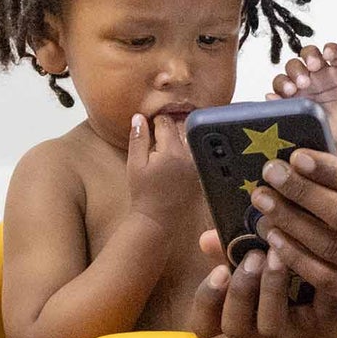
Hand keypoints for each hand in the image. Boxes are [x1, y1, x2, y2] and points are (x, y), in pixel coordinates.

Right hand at [126, 113, 199, 227]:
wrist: (157, 220)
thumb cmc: (143, 194)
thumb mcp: (135, 164)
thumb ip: (138, 139)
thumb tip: (139, 117)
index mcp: (172, 151)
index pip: (166, 123)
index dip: (156, 121)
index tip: (151, 125)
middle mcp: (189, 156)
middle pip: (182, 128)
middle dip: (171, 128)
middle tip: (159, 135)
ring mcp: (198, 166)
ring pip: (191, 140)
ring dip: (181, 138)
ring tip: (168, 147)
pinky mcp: (202, 175)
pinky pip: (197, 154)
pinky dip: (189, 151)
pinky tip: (177, 161)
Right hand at [188, 241, 336, 337]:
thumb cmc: (310, 258)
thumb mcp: (272, 247)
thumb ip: (240, 244)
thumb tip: (206, 239)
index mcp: (248, 308)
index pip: (206, 323)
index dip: (206, 300)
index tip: (217, 268)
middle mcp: (269, 327)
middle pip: (236, 328)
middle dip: (240, 291)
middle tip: (254, 256)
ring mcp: (301, 332)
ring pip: (272, 327)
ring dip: (271, 289)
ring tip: (279, 254)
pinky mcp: (334, 329)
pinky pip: (321, 312)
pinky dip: (318, 285)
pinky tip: (323, 256)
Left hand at [240, 147, 336, 337]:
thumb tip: (328, 157)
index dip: (328, 171)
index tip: (295, 157)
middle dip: (301, 193)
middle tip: (270, 174)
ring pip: (328, 248)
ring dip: (289, 222)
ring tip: (263, 201)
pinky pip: (323, 277)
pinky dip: (294, 256)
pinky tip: (274, 236)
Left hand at [269, 42, 336, 154]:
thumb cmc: (329, 138)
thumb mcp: (305, 129)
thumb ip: (288, 114)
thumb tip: (269, 97)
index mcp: (294, 97)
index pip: (281, 82)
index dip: (282, 83)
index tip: (288, 92)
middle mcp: (307, 84)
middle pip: (293, 66)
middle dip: (295, 71)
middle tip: (303, 83)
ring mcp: (325, 75)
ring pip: (310, 54)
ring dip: (308, 56)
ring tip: (314, 66)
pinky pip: (336, 53)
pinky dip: (331, 48)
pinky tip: (328, 53)